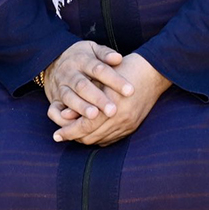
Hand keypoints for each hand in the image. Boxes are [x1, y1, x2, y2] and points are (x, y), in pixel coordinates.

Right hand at [42, 41, 129, 126]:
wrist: (52, 61)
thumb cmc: (82, 58)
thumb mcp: (93, 50)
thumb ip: (105, 54)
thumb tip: (117, 58)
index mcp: (81, 60)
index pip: (99, 69)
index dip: (114, 80)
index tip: (130, 91)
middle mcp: (68, 73)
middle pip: (83, 86)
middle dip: (98, 98)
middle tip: (113, 110)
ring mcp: (60, 87)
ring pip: (69, 98)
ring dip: (81, 107)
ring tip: (95, 116)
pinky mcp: (54, 100)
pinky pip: (54, 110)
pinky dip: (61, 118)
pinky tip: (73, 126)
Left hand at [51, 54, 170, 145]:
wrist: (153, 72)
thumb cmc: (122, 69)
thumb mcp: (99, 80)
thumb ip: (82, 99)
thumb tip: (63, 115)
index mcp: (112, 105)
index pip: (85, 126)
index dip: (68, 131)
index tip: (55, 134)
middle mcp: (121, 118)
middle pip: (91, 137)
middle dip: (74, 137)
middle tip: (60, 135)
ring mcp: (129, 124)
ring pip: (100, 140)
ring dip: (85, 138)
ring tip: (72, 134)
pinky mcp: (133, 126)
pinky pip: (112, 139)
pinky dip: (98, 137)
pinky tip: (89, 132)